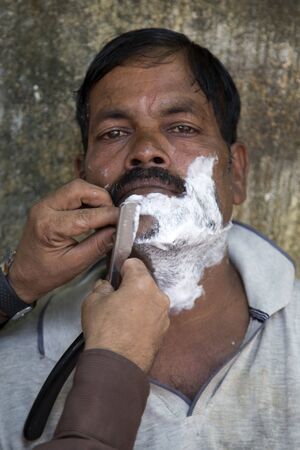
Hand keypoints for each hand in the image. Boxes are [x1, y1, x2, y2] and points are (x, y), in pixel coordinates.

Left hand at [8, 179, 118, 301]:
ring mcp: (45, 204)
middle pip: (79, 189)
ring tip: (106, 216)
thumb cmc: (45, 274)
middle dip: (102, 199)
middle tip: (115, 215)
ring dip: (95, 198)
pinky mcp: (49, 204)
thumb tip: (120, 231)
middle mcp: (44, 209)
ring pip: (77, 188)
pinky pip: (72, 193)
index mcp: (49, 226)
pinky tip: (95, 214)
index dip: (110, 216)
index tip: (126, 219)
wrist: (23, 275)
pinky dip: (88, 200)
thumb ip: (99, 245)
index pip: (86, 215)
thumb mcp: (75, 264)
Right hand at [82, 258, 169, 371]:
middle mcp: (159, 296)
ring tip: (122, 318)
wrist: (116, 365)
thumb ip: (102, 286)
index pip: (134, 263)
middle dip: (131, 287)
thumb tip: (107, 285)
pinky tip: (129, 330)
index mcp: (142, 283)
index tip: (113, 279)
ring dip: (138, 303)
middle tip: (115, 300)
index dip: (121, 269)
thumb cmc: (104, 329)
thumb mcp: (92, 301)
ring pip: (149, 300)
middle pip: (144, 282)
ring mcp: (164, 315)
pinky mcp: (164, 331)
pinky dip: (143, 319)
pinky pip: (152, 317)